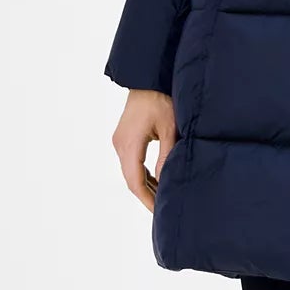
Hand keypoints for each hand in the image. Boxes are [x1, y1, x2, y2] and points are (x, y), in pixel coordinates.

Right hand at [112, 87, 175, 210]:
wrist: (148, 78)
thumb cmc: (161, 99)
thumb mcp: (169, 128)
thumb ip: (166, 156)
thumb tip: (166, 180)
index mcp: (129, 144)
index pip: (135, 181)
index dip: (147, 199)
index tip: (158, 212)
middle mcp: (120, 145)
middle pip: (131, 179)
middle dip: (146, 196)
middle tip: (162, 210)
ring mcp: (120, 141)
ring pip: (131, 172)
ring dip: (145, 185)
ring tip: (162, 199)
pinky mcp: (124, 137)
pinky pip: (132, 162)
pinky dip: (143, 174)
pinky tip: (157, 181)